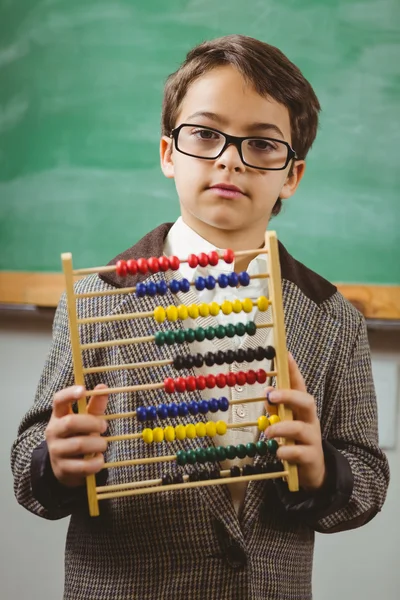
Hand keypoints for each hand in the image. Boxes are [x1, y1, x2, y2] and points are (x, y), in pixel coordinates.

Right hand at [45, 384, 108, 487]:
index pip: (58, 401)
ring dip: (97, 444)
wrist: (67, 466)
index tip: (83, 390)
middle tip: (105, 426)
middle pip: (70, 422)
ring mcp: (55, 450)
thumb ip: (95, 405)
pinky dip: (96, 462)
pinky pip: (82, 465)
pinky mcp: (62, 469)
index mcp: (58, 415)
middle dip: (92, 423)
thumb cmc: (79, 436)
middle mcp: (53, 431)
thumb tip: (103, 387)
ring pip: (78, 444)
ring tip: (103, 445)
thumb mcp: (87, 420)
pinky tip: (99, 459)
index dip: (69, 394)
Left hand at [265, 354, 325, 490]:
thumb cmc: (296, 441)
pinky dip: (287, 452)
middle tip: (272, 395)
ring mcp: (312, 438)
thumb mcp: (286, 422)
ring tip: (268, 433)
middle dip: (289, 396)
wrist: (314, 470)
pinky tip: (278, 453)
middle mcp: (310, 420)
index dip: (294, 370)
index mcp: (302, 409)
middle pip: (307, 401)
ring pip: (301, 428)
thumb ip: (276, 408)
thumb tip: (266, 391)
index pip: (300, 385)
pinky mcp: (311, 457)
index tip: (286, 353)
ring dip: (282, 428)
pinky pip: (300, 453)